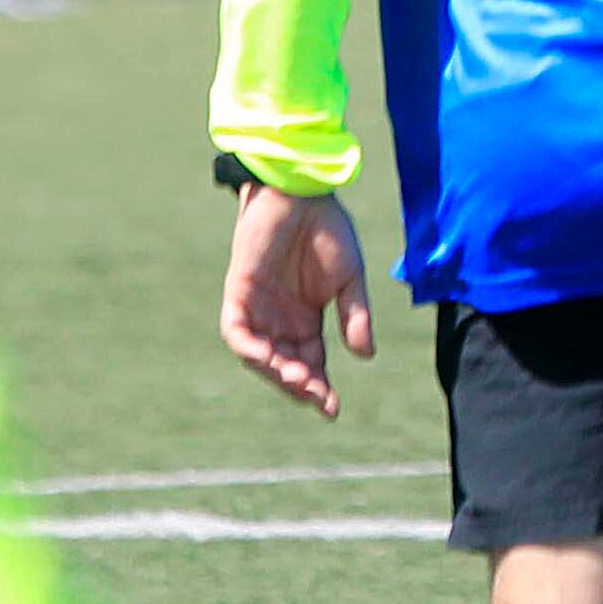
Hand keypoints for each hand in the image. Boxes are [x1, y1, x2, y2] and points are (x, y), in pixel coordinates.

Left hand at [220, 185, 373, 418]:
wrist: (303, 193)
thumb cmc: (328, 231)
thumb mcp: (350, 279)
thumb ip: (356, 316)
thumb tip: (365, 357)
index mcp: (307, 320)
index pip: (311, 364)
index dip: (320, 389)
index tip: (333, 410)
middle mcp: (280, 320)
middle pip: (285, 366)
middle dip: (299, 387)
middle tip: (317, 397)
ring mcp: (259, 308)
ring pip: (259, 356)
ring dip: (275, 373)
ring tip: (298, 380)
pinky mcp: (239, 292)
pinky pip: (237, 331)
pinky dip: (249, 349)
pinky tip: (267, 359)